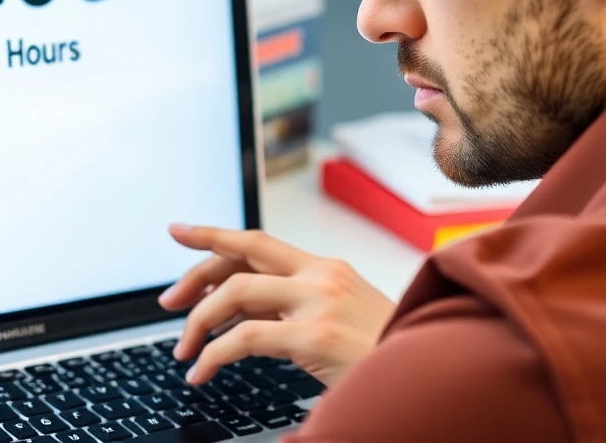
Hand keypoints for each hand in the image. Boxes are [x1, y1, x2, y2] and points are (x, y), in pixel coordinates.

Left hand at [157, 224, 395, 387]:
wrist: (437, 375)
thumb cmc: (388, 357)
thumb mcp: (339, 323)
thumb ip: (291, 311)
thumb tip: (237, 316)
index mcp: (327, 269)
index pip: (257, 242)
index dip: (213, 234)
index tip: (178, 230)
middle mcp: (321, 277)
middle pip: (239, 259)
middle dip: (194, 278)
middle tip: (167, 304)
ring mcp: (320, 303)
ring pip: (234, 294)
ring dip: (198, 321)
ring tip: (184, 351)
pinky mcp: (316, 337)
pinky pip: (242, 339)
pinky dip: (212, 356)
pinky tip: (202, 374)